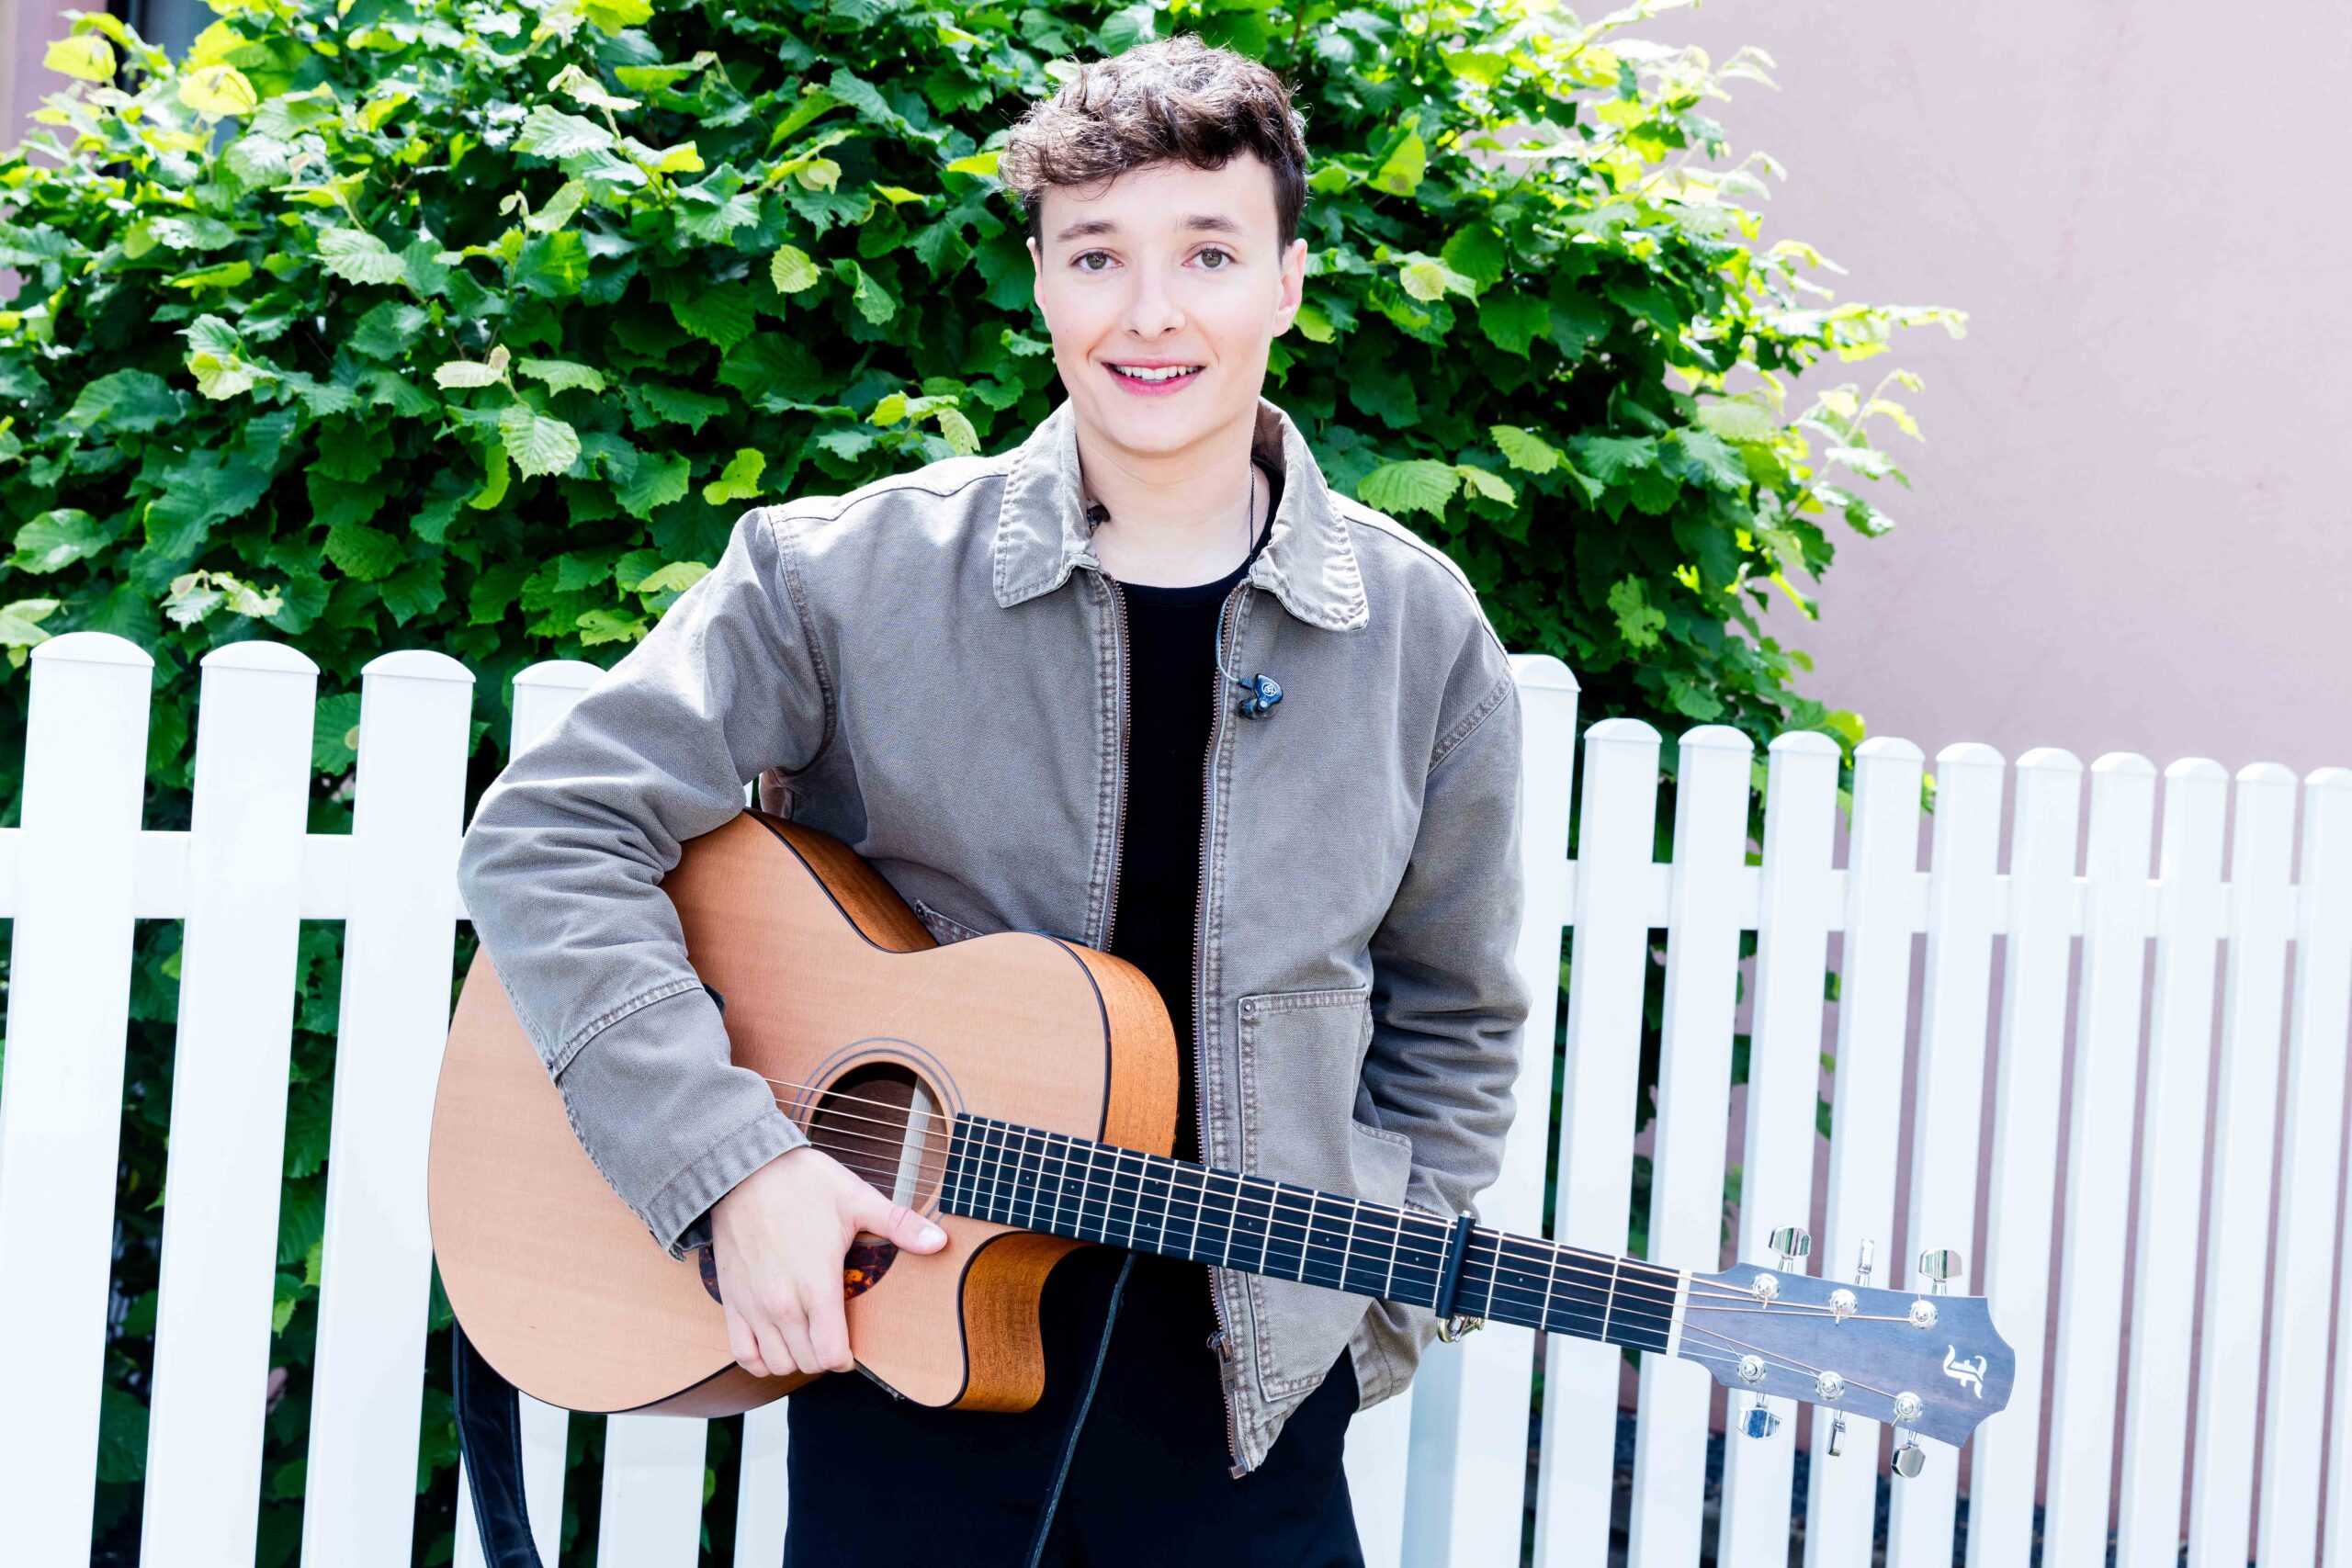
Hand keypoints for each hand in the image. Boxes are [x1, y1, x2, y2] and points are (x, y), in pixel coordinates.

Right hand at [707, 1143, 946, 1376]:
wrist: (744, 1168)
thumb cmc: (800, 1182)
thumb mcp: (857, 1199)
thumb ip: (900, 1225)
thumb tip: (940, 1241)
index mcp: (816, 1284)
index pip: (831, 1355)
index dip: (847, 1357)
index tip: (853, 1343)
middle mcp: (782, 1303)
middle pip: (807, 1363)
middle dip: (826, 1356)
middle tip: (835, 1334)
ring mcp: (753, 1305)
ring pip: (776, 1363)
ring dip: (796, 1358)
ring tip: (809, 1336)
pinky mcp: (732, 1300)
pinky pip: (743, 1353)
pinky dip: (760, 1358)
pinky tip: (777, 1341)